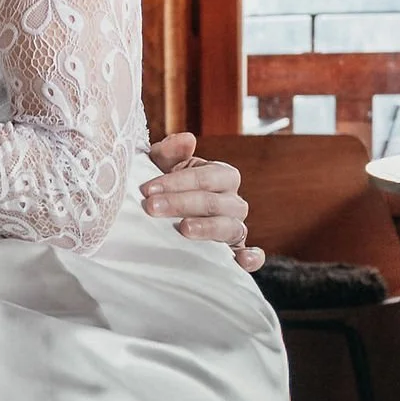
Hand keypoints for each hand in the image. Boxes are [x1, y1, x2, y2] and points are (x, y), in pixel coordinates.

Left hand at [142, 131, 261, 269]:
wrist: (164, 219)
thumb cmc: (166, 188)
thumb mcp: (164, 167)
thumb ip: (171, 152)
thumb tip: (187, 138)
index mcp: (222, 176)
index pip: (206, 176)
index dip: (177, 181)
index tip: (148, 189)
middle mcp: (233, 201)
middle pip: (214, 202)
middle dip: (181, 203)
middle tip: (152, 207)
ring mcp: (236, 227)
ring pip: (230, 226)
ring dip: (207, 228)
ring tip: (183, 228)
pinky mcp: (236, 252)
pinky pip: (251, 255)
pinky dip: (251, 258)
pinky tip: (241, 262)